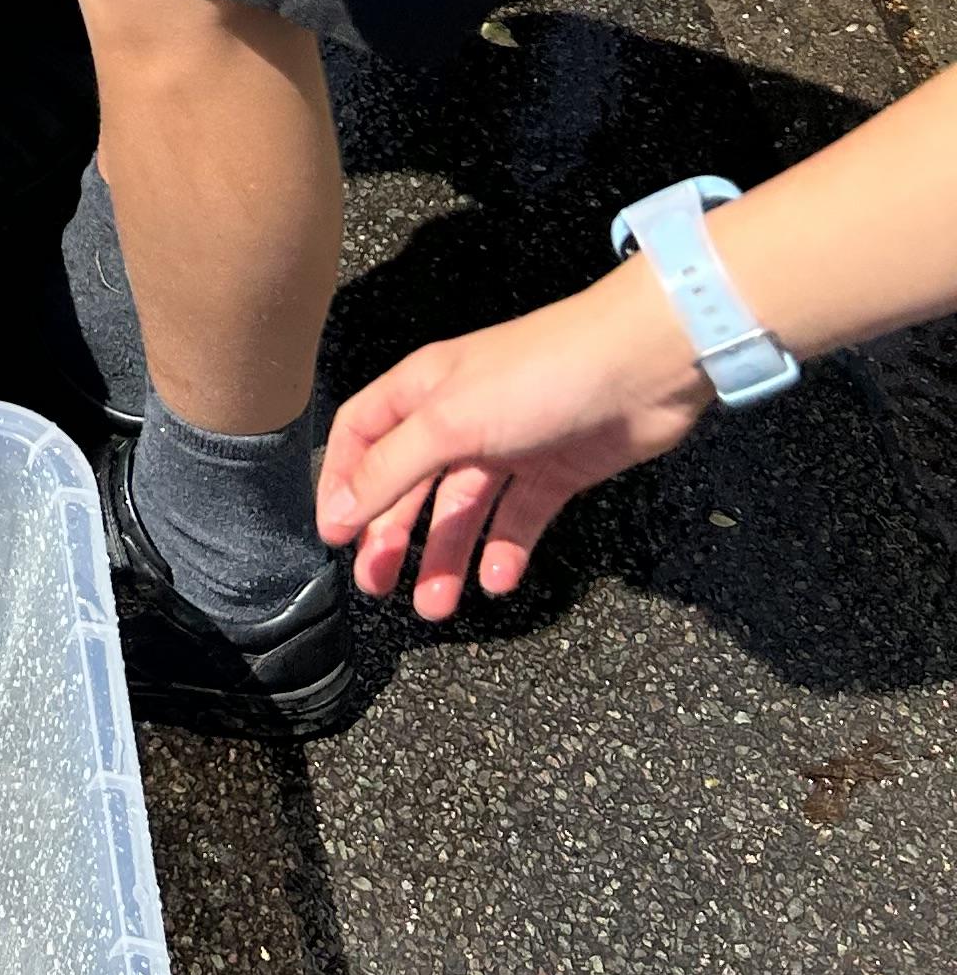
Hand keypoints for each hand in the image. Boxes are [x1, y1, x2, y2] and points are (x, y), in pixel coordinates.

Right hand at [316, 271, 712, 615]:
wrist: (640, 368)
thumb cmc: (536, 376)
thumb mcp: (449, 421)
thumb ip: (391, 469)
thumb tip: (337, 510)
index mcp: (422, 392)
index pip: (363, 437)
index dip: (343, 484)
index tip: (333, 537)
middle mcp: (459, 418)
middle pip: (410, 483)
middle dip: (391, 535)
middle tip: (377, 587)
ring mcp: (508, 447)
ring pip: (463, 511)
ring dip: (446, 557)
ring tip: (435, 606)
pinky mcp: (554, 473)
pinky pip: (518, 520)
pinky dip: (505, 552)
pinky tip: (497, 580)